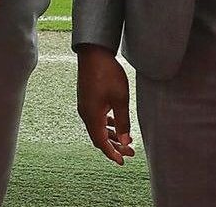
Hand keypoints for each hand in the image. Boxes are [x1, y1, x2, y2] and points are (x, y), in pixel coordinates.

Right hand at [77, 44, 135, 164]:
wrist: (93, 53)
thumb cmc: (107, 74)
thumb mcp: (120, 99)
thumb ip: (123, 122)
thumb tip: (125, 142)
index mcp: (92, 116)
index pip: (101, 142)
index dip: (112, 154)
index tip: (123, 162)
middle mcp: (85, 113)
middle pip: (98, 137)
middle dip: (114, 146)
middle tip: (130, 152)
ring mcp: (84, 106)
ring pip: (97, 128)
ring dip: (111, 135)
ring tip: (126, 139)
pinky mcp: (86, 99)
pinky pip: (95, 118)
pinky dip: (106, 125)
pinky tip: (115, 122)